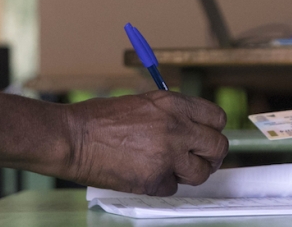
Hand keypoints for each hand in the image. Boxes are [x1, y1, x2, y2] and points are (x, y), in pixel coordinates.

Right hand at [59, 91, 227, 194]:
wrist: (74, 138)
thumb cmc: (101, 118)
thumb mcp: (145, 103)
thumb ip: (173, 114)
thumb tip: (194, 129)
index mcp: (174, 104)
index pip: (217, 118)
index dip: (213, 129)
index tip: (207, 136)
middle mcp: (176, 129)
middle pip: (218, 147)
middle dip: (211, 155)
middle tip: (201, 159)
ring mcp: (167, 156)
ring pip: (201, 173)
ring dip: (191, 173)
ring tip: (173, 168)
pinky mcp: (154, 180)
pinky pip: (173, 188)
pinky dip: (163, 184)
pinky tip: (146, 173)